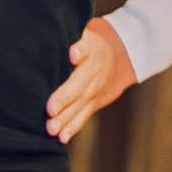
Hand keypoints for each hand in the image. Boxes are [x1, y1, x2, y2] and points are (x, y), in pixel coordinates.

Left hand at [45, 19, 137, 143]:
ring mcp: (95, 91)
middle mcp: (94, 73)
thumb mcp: (88, 33)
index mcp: (92, 51)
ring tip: (51, 129)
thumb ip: (77, 37)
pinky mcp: (94, 103)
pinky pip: (83, 116)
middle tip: (50, 109)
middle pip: (79, 85)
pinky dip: (72, 127)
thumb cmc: (93, 42)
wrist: (122, 57)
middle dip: (64, 98)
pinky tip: (62, 137)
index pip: (84, 52)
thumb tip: (69, 40)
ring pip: (80, 105)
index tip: (71, 56)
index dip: (78, 53)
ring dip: (65, 119)